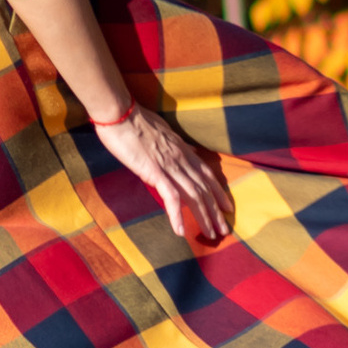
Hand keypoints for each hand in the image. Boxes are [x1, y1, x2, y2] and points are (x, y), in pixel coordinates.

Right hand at [90, 102, 234, 247]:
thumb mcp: (164, 131)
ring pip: (193, 195)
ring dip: (203, 217)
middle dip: (215, 211)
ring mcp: (170, 166)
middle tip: (224, 229)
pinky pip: (170, 196)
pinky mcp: (155, 172)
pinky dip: (177, 215)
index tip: (226, 207)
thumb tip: (186, 148)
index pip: (206, 174)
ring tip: (211, 234)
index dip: (219, 191)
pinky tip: (181, 230)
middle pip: (204, 189)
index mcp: (182, 150)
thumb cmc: (136, 121)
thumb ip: (175, 144)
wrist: (120, 113)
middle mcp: (181, 159)